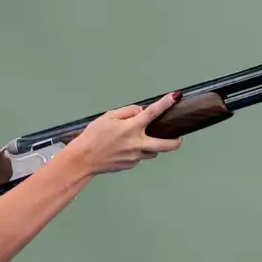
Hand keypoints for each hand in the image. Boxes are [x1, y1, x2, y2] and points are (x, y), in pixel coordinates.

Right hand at [68, 92, 184, 174]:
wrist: (83, 159)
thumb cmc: (92, 137)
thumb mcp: (107, 116)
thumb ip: (127, 112)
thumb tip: (140, 111)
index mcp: (130, 128)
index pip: (152, 113)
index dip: (165, 103)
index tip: (175, 97)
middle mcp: (136, 144)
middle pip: (165, 145)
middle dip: (176, 142)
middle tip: (178, 138)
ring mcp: (134, 157)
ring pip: (153, 152)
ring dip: (153, 146)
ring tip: (143, 141)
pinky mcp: (130, 165)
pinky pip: (139, 158)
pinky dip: (137, 152)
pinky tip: (124, 149)